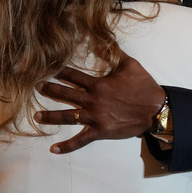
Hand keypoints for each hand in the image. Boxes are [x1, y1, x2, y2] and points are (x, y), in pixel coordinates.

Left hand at [34, 51, 164, 154]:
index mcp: (98, 84)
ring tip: (36, 116)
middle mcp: (93, 100)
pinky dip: (67, 146)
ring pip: (68, 116)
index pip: (74, 76)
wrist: (155, 110)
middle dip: (49, 90)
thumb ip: (113, 53)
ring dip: (50, 116)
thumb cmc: (144, 87)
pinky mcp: (100, 131)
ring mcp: (95, 117)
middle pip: (66, 94)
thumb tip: (97, 42)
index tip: (47, 68)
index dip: (59, 71)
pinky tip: (53, 150)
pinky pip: (80, 140)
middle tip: (36, 86)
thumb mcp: (130, 65)